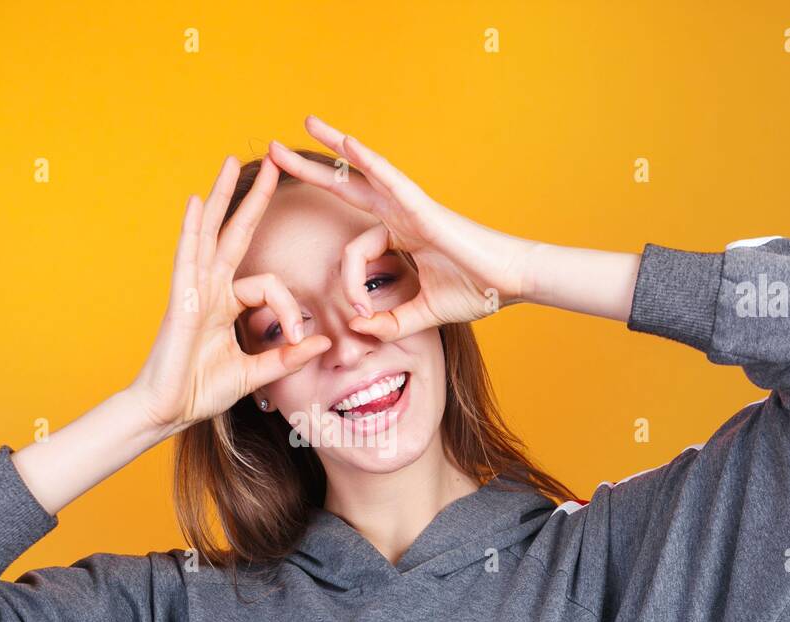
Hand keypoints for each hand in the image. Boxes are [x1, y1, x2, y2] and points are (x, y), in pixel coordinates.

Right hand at [129, 154, 331, 434]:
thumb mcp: (255, 373)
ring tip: (231, 162)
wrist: (165, 411)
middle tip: (271, 162)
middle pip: (234, 233)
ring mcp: (193, 290)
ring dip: (222, 196)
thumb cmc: (200, 391)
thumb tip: (321, 343)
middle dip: (252, 199)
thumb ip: (287, 358)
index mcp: (226, 304)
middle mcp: (209, 289)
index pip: (269, 285)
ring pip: (209, 233)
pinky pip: (187, 257)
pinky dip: (192, 228)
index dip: (289, 309)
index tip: (295, 338)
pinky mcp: (180, 300)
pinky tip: (198, 200)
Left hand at [268, 115, 538, 341]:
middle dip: (311, 170)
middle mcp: (401, 214)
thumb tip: (358, 330)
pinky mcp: (426, 209)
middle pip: (347, 185)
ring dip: (334, 147)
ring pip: (365, 172)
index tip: (361, 317)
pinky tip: (350, 144)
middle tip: (275, 151)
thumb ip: (388, 323)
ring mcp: (412, 207)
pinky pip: (393, 182)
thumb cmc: (477, 291)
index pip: (353, 255)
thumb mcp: (421, 314)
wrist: (513, 283)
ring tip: (306, 123)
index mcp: (399, 235)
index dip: (348, 289)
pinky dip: (372, 163)